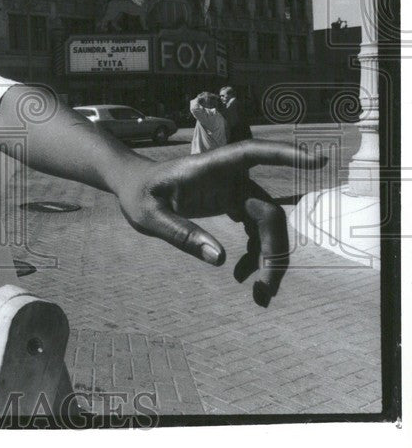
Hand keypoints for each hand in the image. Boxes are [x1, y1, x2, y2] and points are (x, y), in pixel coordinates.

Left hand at [113, 141, 325, 300]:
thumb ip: (179, 233)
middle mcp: (229, 177)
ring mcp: (234, 190)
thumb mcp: (149, 217)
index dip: (285, 155)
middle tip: (266, 289)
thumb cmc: (138, 195)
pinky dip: (256, 253)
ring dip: (270, 257)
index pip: (253, 154)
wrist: (133, 187)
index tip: (315, 160)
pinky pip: (256, 229)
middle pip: (268, 211)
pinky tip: (240, 273)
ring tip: (259, 293)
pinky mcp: (233, 203)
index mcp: (209, 168)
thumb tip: (217, 258)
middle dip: (275, 250)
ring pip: (268, 224)